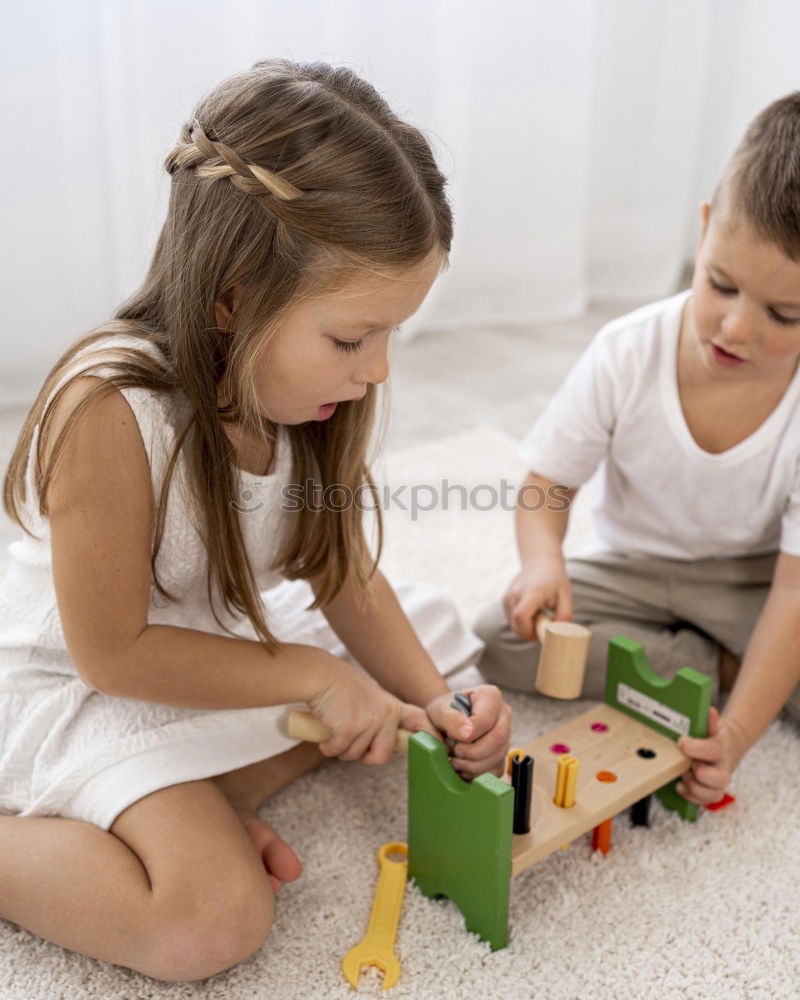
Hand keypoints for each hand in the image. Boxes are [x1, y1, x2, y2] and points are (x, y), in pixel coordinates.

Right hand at [306, 655, 439, 765]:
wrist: (320, 674)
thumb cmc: (339, 686)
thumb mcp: (370, 698)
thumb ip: (380, 718)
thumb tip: (382, 749)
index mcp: (392, 707)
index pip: (420, 722)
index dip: (431, 737)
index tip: (441, 748)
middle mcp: (386, 715)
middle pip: (382, 757)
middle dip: (363, 755)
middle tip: (349, 740)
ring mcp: (370, 722)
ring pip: (355, 756)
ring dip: (341, 748)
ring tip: (335, 726)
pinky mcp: (350, 729)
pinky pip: (338, 752)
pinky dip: (327, 746)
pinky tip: (325, 731)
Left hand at [425, 684, 511, 778]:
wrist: (445, 720)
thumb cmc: (444, 711)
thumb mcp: (441, 711)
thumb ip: (452, 719)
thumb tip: (467, 733)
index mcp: (491, 696)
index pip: (487, 719)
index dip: (471, 734)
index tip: (454, 741)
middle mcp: (503, 714)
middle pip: (498, 738)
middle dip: (474, 752)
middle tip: (455, 753)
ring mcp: (506, 734)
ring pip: (498, 756)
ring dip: (474, 765)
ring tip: (455, 762)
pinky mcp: (502, 753)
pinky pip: (497, 769)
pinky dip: (478, 774)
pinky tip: (464, 768)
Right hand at [503, 556, 571, 640]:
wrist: (540, 562)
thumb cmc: (555, 580)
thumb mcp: (566, 597)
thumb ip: (564, 617)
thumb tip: (558, 637)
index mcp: (532, 592)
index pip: (520, 616)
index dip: (528, 631)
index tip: (540, 634)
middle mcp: (516, 594)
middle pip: (515, 624)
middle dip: (528, 634)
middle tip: (542, 631)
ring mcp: (508, 597)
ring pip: (512, 624)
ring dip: (524, 629)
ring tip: (539, 619)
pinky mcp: (505, 600)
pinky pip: (511, 619)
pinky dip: (520, 623)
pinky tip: (532, 616)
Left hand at [676, 707, 749, 805]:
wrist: (727, 747)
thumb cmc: (714, 737)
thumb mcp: (712, 726)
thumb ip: (709, 721)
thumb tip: (710, 711)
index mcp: (721, 749)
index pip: (713, 750)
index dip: (696, 748)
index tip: (682, 742)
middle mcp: (722, 768)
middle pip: (720, 779)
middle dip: (702, 774)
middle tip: (689, 765)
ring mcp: (717, 783)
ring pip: (712, 795)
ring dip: (694, 788)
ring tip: (683, 776)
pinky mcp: (710, 793)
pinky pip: (702, 803)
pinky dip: (690, 797)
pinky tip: (680, 786)